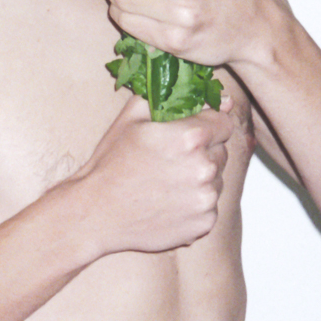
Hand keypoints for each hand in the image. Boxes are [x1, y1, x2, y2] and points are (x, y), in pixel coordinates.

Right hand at [72, 93, 233, 253]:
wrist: (96, 213)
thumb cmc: (112, 164)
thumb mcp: (132, 117)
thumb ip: (172, 98)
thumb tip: (217, 97)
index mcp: (190, 137)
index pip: (224, 123)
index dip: (209, 126)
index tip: (192, 135)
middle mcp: (204, 168)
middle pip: (221, 152)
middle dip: (203, 153)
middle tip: (170, 161)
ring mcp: (206, 198)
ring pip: (217, 180)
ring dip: (200, 179)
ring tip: (167, 183)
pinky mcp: (204, 223)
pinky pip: (210, 206)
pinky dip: (195, 203)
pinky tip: (169, 202)